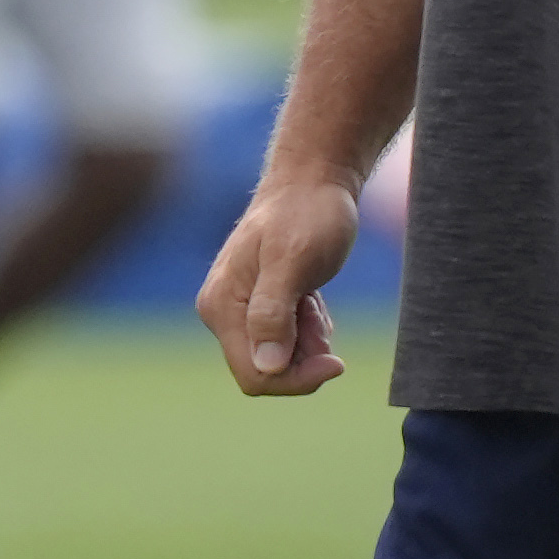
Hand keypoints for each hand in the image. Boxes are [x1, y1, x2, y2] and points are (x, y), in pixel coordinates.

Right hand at [196, 172, 360, 397]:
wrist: (312, 181)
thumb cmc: (306, 215)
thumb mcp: (294, 262)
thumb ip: (273, 314)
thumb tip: (266, 366)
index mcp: (221, 306)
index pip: (254, 375)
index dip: (297, 378)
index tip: (337, 360)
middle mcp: (221, 311)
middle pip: (266, 370)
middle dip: (303, 355)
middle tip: (321, 316)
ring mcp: (238, 309)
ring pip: (278, 357)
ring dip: (307, 340)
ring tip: (315, 298)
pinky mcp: (256, 304)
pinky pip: (284, 340)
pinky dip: (306, 328)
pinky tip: (312, 296)